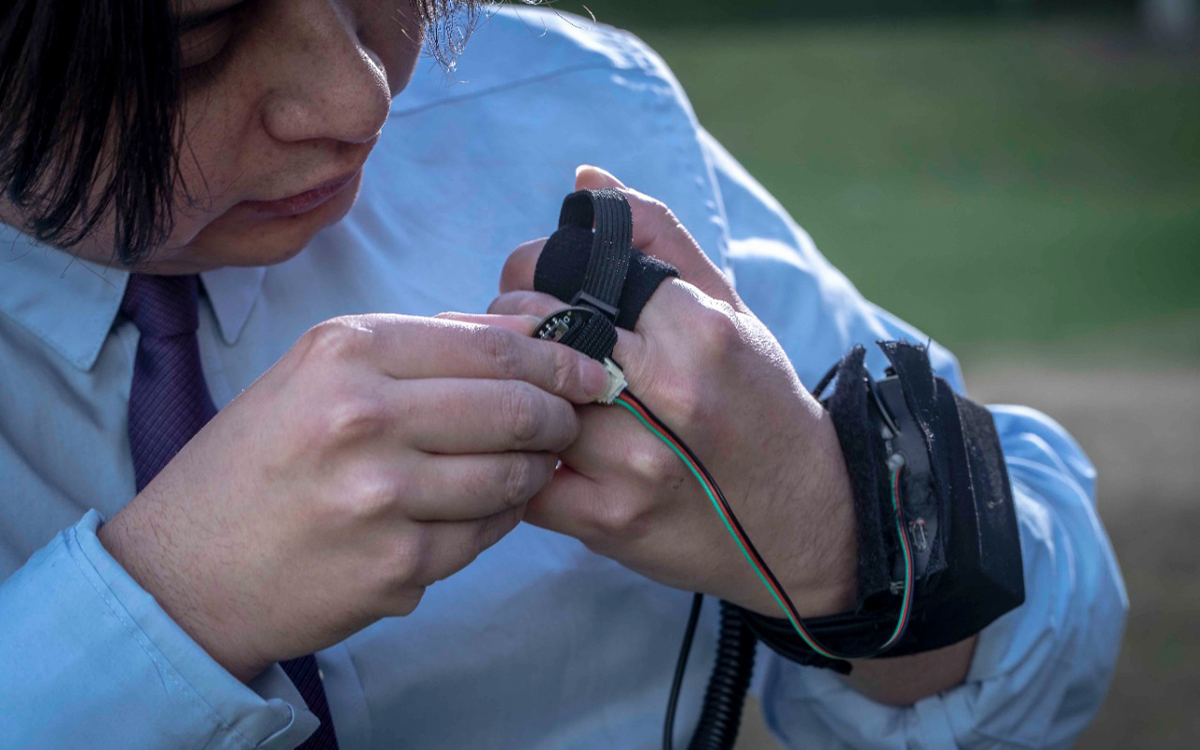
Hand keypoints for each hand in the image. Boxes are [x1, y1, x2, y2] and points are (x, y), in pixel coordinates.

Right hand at [99, 313, 612, 681]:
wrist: (187, 569)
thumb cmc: (259, 461)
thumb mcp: (319, 372)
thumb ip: (422, 346)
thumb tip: (529, 333)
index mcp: (347, 353)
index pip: (494, 346)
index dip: (560, 357)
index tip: (590, 367)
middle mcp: (365, 418)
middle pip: (517, 408)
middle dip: (563, 414)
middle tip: (572, 420)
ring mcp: (383, 497)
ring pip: (513, 476)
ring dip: (537, 470)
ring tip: (531, 464)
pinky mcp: (397, 565)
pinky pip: (488, 534)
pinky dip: (503, 518)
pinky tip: (489, 507)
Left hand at [489, 167, 858, 618]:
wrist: (802, 521)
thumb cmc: (759, 403)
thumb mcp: (728, 309)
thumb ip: (658, 240)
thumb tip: (586, 180)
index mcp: (697, 331)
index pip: (569, 273)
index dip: (533, 271)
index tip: (537, 286)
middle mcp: (667, 394)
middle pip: (537, 330)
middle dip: (514, 326)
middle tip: (524, 336)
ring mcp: (635, 464)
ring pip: (524, 402)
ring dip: (513, 392)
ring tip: (530, 388)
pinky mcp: (606, 521)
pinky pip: (523, 475)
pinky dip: (518, 457)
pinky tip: (539, 447)